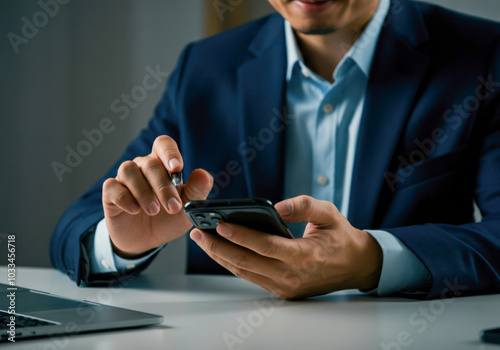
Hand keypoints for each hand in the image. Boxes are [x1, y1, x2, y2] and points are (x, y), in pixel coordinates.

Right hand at [102, 135, 212, 257]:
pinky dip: (124, 198)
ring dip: (144, 192)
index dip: (169, 152)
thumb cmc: (168, 218)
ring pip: (129, 171)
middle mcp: (142, 167)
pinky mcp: (110, 194)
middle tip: (173, 207)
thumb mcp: (187, 208)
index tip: (177, 168)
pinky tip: (135, 210)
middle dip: (163, 186)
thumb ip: (197, 191)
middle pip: (150, 163)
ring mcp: (125, 179)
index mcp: (163, 164)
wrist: (146, 240)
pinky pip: (112, 187)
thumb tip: (204, 174)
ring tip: (154, 210)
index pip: (163, 144)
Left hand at [190, 195, 381, 299]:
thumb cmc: (341, 237)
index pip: (265, 246)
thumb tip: (276, 207)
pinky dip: (234, 264)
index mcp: (305, 256)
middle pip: (247, 262)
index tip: (220, 225)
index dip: (241, 236)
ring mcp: (286, 286)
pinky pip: (252, 277)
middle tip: (199, 232)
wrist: (356, 266)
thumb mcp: (329, 213)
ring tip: (202, 239)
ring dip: (220, 256)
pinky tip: (221, 250)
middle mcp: (292, 275)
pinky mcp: (282, 290)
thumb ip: (303, 206)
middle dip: (218, 247)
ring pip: (244, 272)